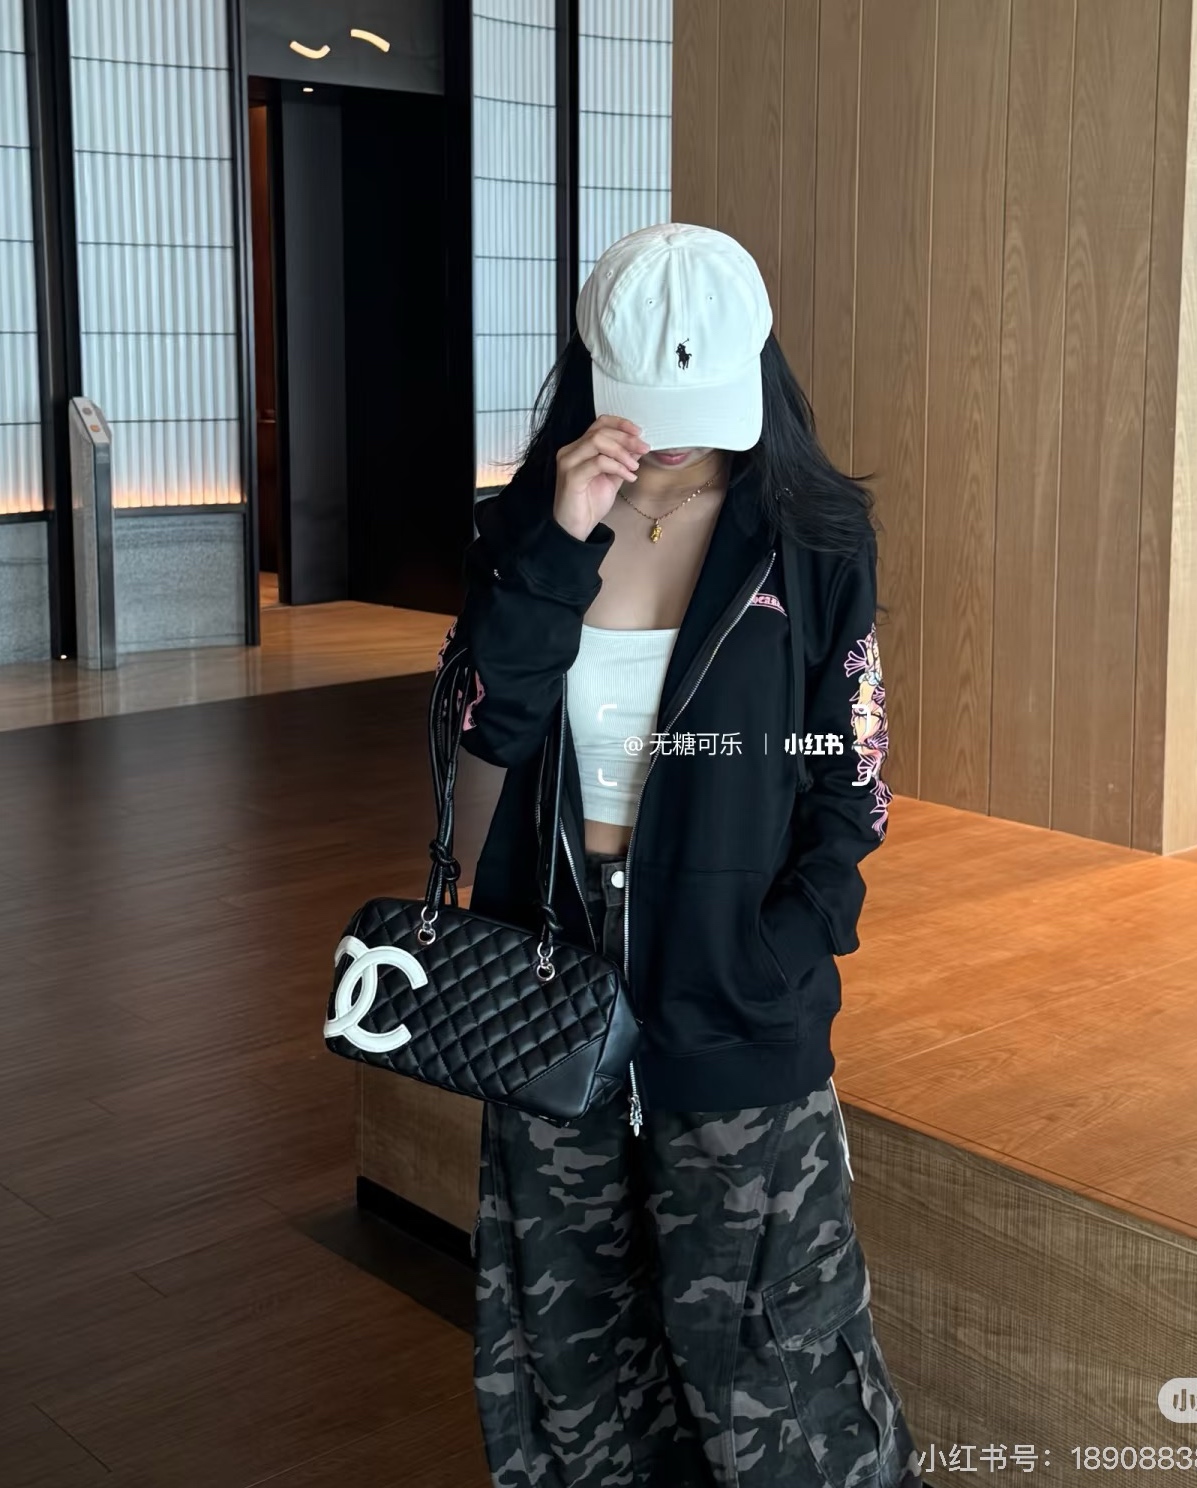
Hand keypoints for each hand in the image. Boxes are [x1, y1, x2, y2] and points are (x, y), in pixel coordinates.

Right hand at [553, 416, 648, 540]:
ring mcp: (569, 462)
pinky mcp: (571, 476)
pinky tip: (628, 477)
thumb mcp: (612, 478)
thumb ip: (622, 461)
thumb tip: (638, 447)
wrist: (576, 529)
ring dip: (622, 452)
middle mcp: (570, 451)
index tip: (639, 432)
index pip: (599, 424)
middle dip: (627, 439)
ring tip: (634, 468)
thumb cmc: (589, 504)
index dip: (620, 424)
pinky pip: (598, 462)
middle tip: (644, 449)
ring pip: (598, 441)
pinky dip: (617, 467)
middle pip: (600, 431)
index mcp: (579, 448)